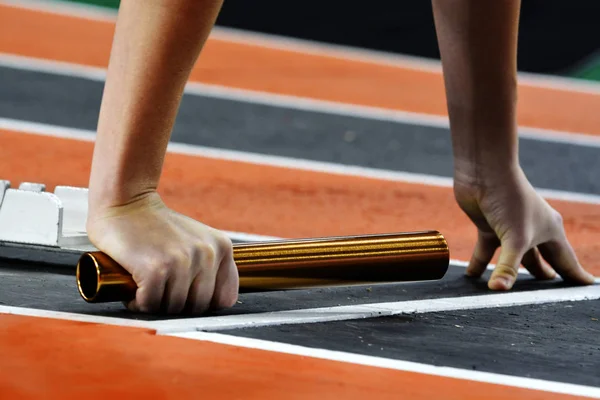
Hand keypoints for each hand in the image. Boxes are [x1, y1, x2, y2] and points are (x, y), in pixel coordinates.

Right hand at [86, 192, 238, 313]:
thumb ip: (212, 265)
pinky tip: (133, 290)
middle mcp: (207, 254)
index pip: (225, 298)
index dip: (203, 304)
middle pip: (198, 307)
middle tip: (159, 291)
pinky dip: (137, 303)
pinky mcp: (156, 270)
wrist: (125, 202)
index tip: (185, 296)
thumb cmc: (158, 226)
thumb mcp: (197, 239)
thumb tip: (220, 304)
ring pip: (174, 309)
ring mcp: (182, 262)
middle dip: (177, 306)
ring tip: (145, 288)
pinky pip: (150, 305)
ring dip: (155, 305)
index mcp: (222, 247)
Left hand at [453, 166, 595, 289]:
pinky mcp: (488, 227)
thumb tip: (498, 290)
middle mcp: (533, 231)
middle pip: (541, 261)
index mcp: (550, 232)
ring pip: (513, 257)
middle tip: (548, 297)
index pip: (566, 261)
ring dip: (511, 273)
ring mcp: (509, 229)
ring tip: (512, 292)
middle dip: (544, 277)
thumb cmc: (510, 200)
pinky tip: (472, 277)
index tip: (586, 288)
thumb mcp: (515, 238)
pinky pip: (485, 251)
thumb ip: (508, 266)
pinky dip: (479, 264)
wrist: (484, 172)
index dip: (576, 276)